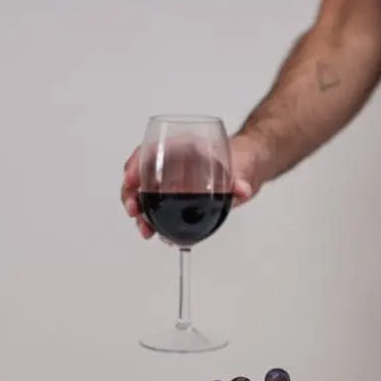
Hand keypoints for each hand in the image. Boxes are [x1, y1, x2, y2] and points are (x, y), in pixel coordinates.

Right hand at [120, 136, 260, 239]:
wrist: (250, 167)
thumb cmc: (243, 157)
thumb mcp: (244, 165)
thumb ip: (242, 178)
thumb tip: (241, 189)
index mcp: (184, 147)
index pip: (151, 149)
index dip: (136, 162)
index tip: (131, 178)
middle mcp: (174, 163)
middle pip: (141, 174)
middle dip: (131, 193)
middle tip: (133, 210)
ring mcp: (175, 180)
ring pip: (146, 194)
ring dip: (141, 212)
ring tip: (145, 230)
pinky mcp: (180, 197)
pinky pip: (160, 207)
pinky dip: (155, 220)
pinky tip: (157, 233)